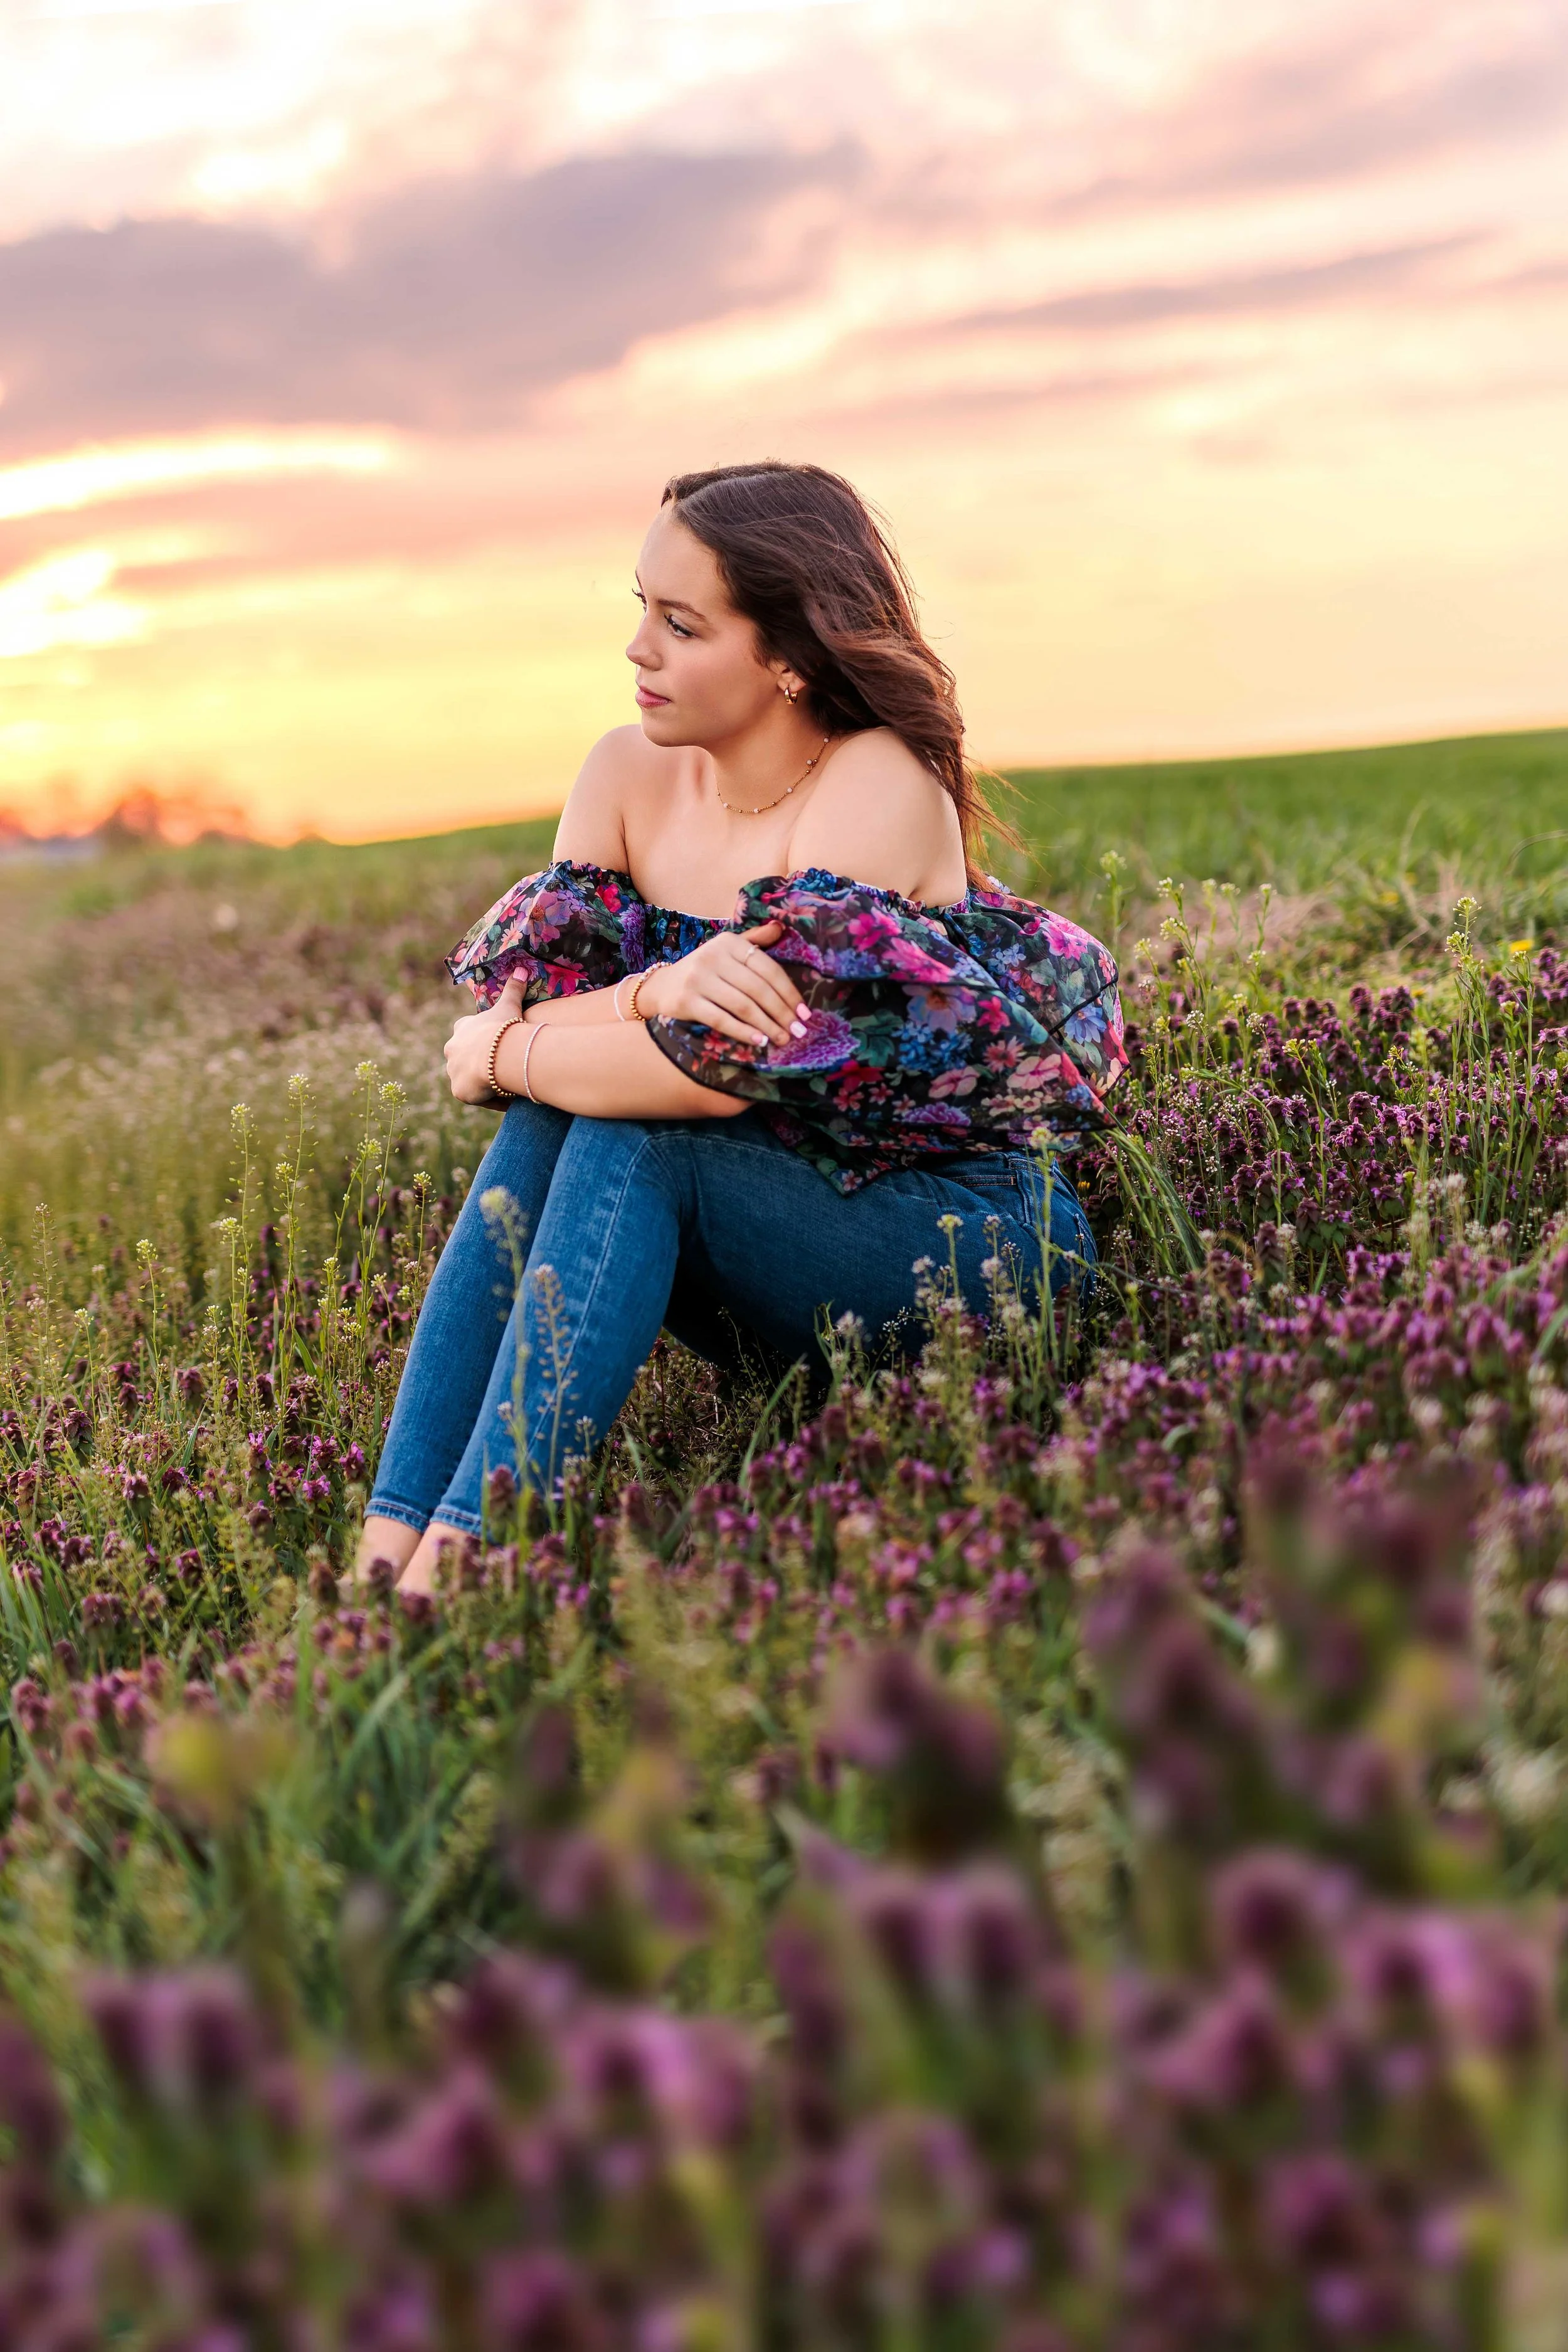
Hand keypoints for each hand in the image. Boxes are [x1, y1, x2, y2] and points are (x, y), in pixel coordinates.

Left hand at [444, 975, 526, 1103]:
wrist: (497, 1054)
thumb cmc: (503, 1028)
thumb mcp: (509, 1005)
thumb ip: (513, 989)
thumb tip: (521, 969)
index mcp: (461, 1029)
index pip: (465, 1032)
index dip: (479, 1038)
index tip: (493, 1043)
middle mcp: (451, 1050)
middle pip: (462, 1057)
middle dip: (476, 1062)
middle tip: (499, 1067)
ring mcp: (453, 1072)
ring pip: (468, 1078)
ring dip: (481, 1081)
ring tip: (503, 1084)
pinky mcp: (459, 1091)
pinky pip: (475, 1097)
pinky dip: (488, 1097)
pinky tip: (504, 1097)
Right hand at [637, 919, 812, 1049]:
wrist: (663, 986)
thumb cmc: (705, 970)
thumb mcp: (727, 950)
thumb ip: (754, 940)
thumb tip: (781, 928)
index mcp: (729, 942)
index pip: (767, 968)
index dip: (789, 992)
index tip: (804, 1013)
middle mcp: (713, 957)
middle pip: (757, 989)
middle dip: (782, 1012)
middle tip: (798, 1031)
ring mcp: (698, 979)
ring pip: (742, 1006)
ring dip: (767, 1025)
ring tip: (783, 1039)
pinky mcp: (686, 1001)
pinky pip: (721, 1020)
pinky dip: (744, 1032)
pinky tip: (760, 1041)